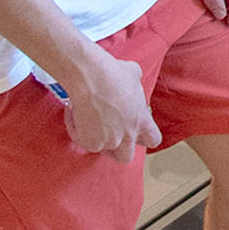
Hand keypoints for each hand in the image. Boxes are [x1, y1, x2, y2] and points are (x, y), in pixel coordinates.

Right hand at [58, 41, 160, 162]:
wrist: (91, 77)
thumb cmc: (112, 73)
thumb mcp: (133, 73)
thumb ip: (135, 82)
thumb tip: (134, 75)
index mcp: (142, 121)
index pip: (153, 140)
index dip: (143, 137)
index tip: (133, 130)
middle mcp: (128, 135)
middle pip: (126, 156)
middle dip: (116, 149)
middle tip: (106, 133)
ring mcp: (109, 142)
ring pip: (102, 150)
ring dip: (94, 137)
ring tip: (88, 120)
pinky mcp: (91, 143)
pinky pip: (82, 141)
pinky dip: (76, 129)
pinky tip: (75, 112)